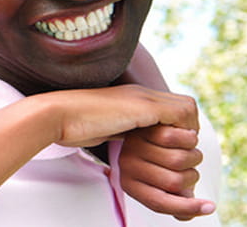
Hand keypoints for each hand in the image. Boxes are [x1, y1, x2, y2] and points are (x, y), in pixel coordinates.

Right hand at [32, 84, 199, 147]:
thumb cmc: (70, 127)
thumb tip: (126, 144)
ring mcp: (143, 99)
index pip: (171, 109)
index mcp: (132, 99)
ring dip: (187, 134)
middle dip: (189, 131)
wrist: (57, 116)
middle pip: (186, 106)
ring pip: (188, 110)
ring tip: (175, 152)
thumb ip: (118, 131)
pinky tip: (165, 147)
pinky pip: (181, 116)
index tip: (169, 149)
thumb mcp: (103, 129)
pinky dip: (181, 134)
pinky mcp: (144, 107)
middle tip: (180, 152)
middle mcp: (141, 95)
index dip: (178, 128)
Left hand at [119, 125, 215, 219]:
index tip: (210, 207)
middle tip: (190, 166)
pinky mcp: (144, 126)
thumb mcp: (162, 182)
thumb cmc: (157, 160)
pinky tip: (187, 135)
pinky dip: (190, 138)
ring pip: (179, 160)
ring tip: (188, 150)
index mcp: (131, 185)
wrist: (145, 128)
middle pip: (175, 182)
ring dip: (194, 155)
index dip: (187, 208)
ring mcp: (133, 145)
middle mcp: (127, 166)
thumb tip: (186, 216)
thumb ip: (176, 199)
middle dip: (192, 175)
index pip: (158, 203)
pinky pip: (175, 137)